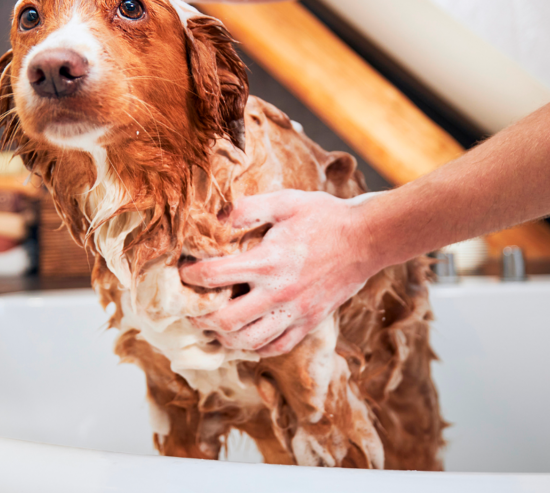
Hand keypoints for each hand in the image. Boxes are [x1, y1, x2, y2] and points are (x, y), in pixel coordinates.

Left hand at [179, 190, 382, 356]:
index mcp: (268, 261)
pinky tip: (246, 337)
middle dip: (201, 317)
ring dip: (225, 337)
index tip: (182, 272)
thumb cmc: (324, 216)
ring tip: (214, 326)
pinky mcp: (310, 322)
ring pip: (250, 341)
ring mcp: (296, 312)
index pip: (215, 275)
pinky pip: (277, 347)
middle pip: (227, 321)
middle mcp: (279, 292)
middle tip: (190, 309)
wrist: (367, 238)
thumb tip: (216, 216)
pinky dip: (256, 347)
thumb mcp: (285, 201)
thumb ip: (248, 208)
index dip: (191, 276)